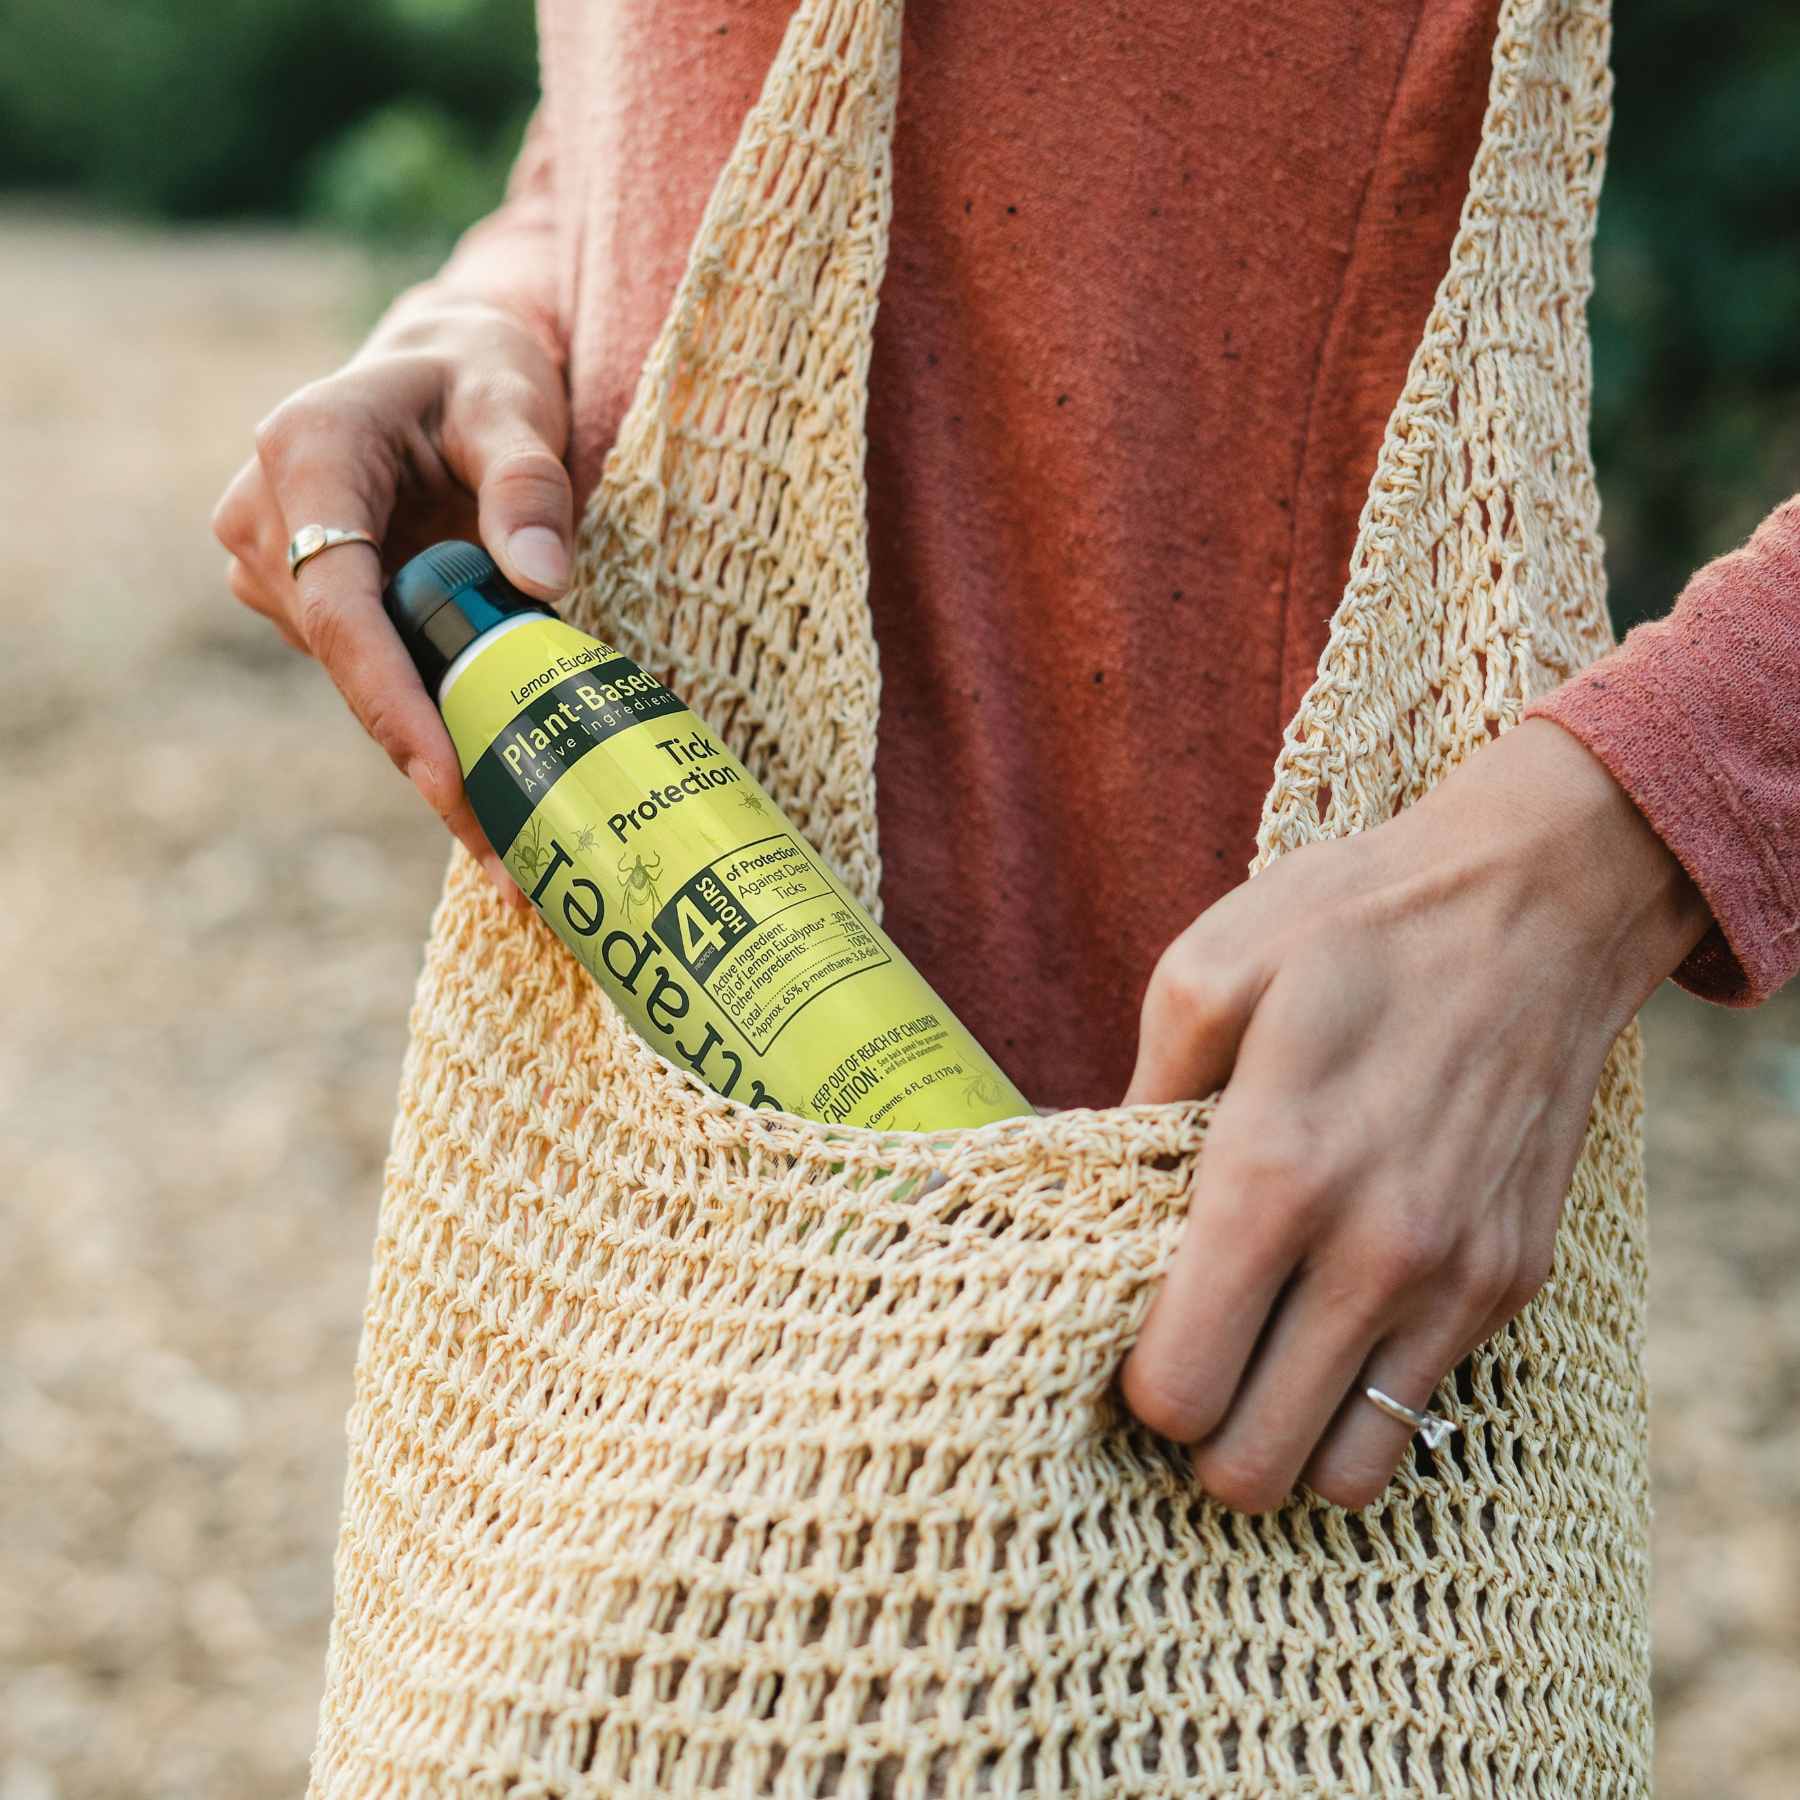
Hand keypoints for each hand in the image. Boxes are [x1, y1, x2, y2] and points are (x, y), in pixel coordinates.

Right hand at [212, 293, 574, 898]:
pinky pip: (371, 675)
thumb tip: (540, 581)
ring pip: (361, 684)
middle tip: (510, 864)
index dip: (392, 704)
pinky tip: (493, 792)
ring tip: (518, 845)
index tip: (447, 784)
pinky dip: (431, 726)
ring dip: (436, 756)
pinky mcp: (307, 600)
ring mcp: (276, 564)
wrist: (443, 369)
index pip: (342, 606)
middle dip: (430, 763)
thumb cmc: (480, 377)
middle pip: (352, 666)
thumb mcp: (516, 403)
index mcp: (309, 455)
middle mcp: (266, 515)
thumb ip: (529, 484)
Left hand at [1118, 719, 1709, 1511]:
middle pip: (1255, 1467)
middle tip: (1190, 1364)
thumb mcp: (1204, 973)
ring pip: (1349, 1474)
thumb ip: (1133, 1099)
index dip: (1139, 1386)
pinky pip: (1423, 1407)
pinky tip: (1336, 1315)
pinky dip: (1366, 1397)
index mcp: (1273, 1176)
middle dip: (1202, 1439)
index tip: (1136, 1333)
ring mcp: (1454, 1279)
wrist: (1535, 903)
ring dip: (1288, 1439)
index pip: (1181, 1388)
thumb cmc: (1350, 926)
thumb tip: (1078, 1183)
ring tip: (1262, 1361)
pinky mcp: (1512, 1280)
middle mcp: (1371, 1252)